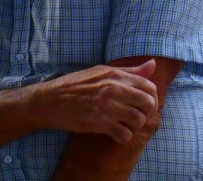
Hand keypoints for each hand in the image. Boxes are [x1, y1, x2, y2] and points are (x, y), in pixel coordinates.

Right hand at [35, 61, 158, 142]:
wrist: (50, 100)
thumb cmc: (75, 85)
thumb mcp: (102, 71)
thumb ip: (129, 71)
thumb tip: (153, 65)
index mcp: (116, 75)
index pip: (149, 87)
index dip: (152, 99)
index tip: (145, 106)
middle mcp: (114, 89)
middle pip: (148, 104)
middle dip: (147, 114)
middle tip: (138, 118)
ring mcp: (107, 106)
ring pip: (138, 120)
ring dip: (136, 126)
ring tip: (127, 126)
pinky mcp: (99, 123)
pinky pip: (124, 134)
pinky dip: (124, 137)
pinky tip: (117, 134)